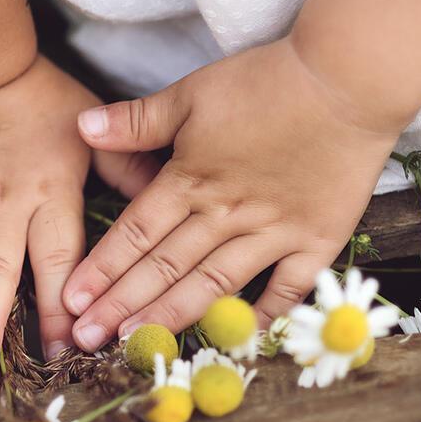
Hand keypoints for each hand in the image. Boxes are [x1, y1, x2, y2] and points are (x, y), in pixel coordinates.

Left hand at [61, 37, 403, 350]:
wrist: (349, 77)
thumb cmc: (269, 80)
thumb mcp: (193, 91)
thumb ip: (138, 119)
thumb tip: (82, 128)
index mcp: (192, 178)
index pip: (136, 233)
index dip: (102, 268)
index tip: (71, 300)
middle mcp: (226, 212)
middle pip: (165, 266)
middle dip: (121, 304)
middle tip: (87, 339)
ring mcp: (273, 230)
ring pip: (213, 283)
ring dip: (173, 314)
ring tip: (138, 343)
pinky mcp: (316, 239)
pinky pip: (287, 288)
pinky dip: (263, 315)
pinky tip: (233, 337)